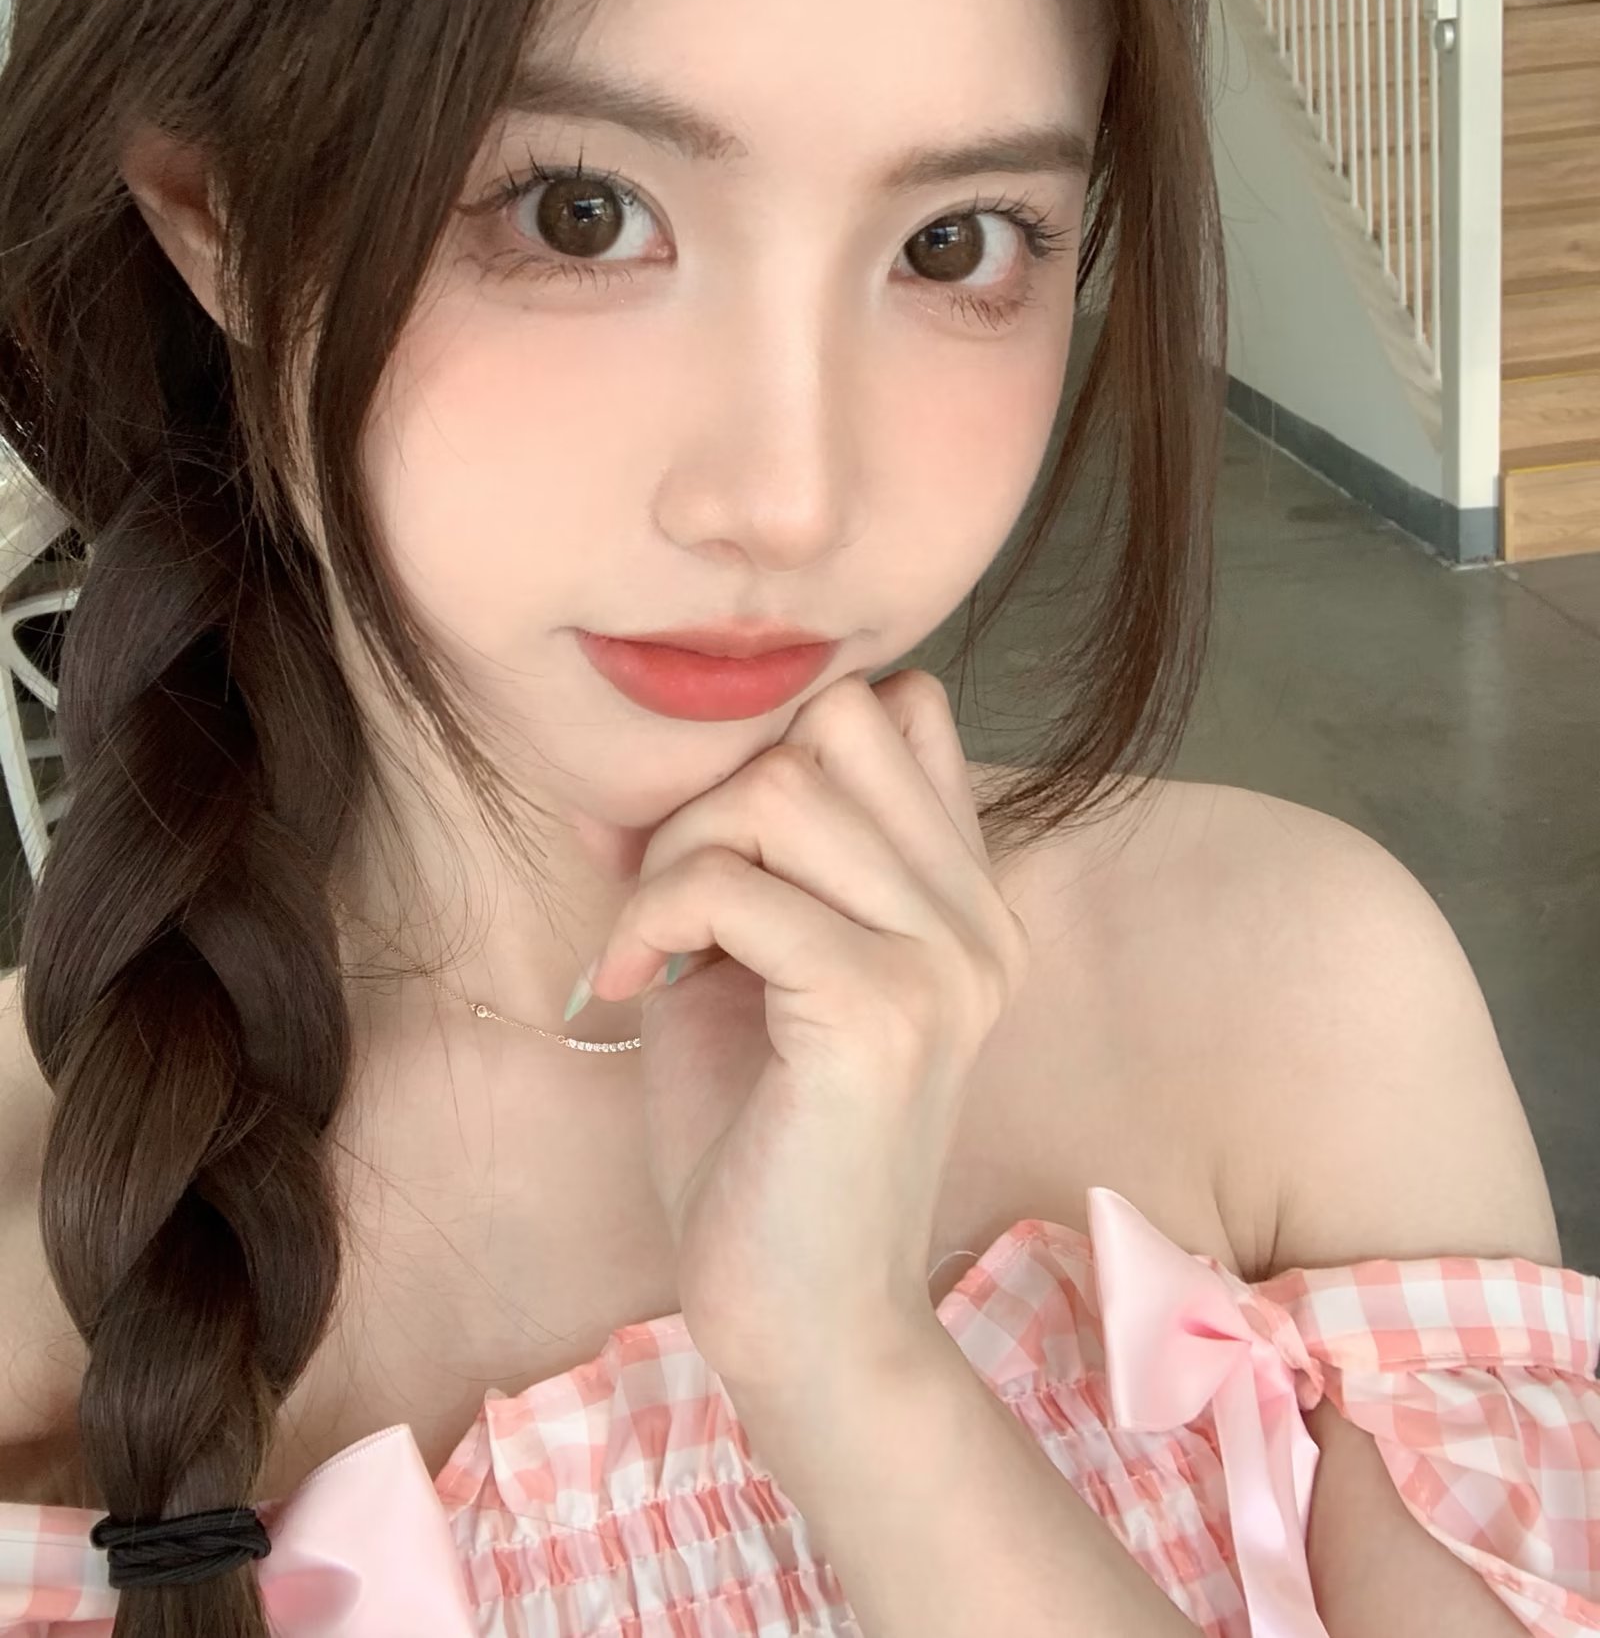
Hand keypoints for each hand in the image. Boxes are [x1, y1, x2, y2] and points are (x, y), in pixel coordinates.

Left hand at [585, 669, 1031, 1396]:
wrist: (802, 1319)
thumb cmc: (760, 1147)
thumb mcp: (741, 968)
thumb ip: (724, 858)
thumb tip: (619, 760)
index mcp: (960, 898)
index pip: (903, 707)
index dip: (786, 741)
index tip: (714, 842)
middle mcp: (975, 916)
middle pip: (837, 720)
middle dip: (720, 788)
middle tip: (668, 896)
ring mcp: (943, 960)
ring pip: (779, 790)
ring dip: (676, 855)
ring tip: (649, 948)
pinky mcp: (882, 1011)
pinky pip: (734, 887)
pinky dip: (652, 916)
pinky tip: (630, 986)